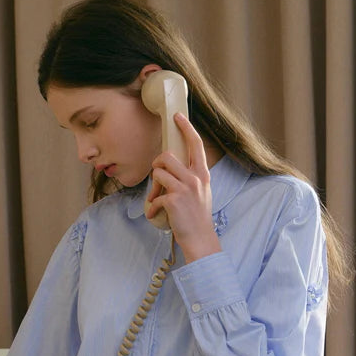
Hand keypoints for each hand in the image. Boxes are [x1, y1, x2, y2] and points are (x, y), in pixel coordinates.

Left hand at [146, 113, 221, 262]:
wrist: (200, 238)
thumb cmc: (198, 217)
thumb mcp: (202, 192)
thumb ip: (191, 177)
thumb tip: (173, 168)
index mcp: (203, 173)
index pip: (195, 143)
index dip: (186, 127)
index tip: (177, 117)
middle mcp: (195, 178)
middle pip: (168, 156)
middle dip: (157, 164)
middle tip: (158, 177)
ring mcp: (184, 189)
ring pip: (158, 173)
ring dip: (153, 186)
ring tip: (156, 198)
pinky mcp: (173, 200)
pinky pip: (155, 196)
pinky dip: (152, 207)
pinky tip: (155, 214)